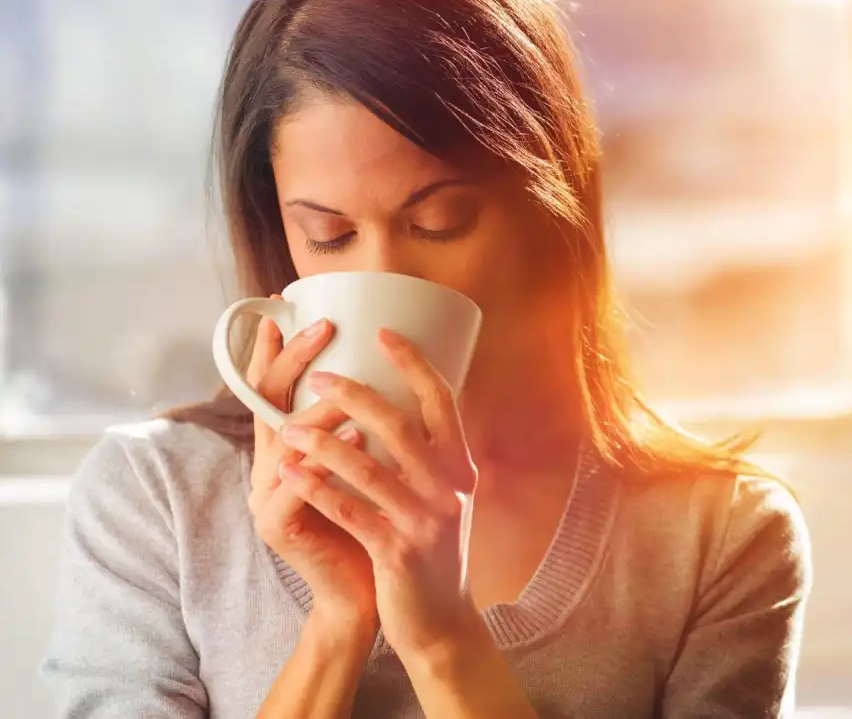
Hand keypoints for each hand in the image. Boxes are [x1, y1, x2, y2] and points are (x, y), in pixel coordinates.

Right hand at [246, 301, 377, 633]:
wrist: (367, 593)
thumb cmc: (373, 522)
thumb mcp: (368, 465)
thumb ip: (364, 426)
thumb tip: (393, 371)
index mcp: (286, 452)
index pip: (271, 390)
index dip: (273, 351)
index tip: (280, 309)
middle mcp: (268, 469)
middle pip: (267, 402)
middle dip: (292, 360)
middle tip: (322, 327)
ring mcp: (266, 498)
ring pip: (284, 439)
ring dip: (317, 406)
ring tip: (347, 379)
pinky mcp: (279, 527)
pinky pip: (300, 485)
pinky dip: (327, 457)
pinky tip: (356, 436)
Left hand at [276, 328, 479, 662]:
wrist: (441, 623)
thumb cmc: (432, 553)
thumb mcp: (443, 498)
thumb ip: (428, 457)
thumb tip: (396, 404)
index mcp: (460, 466)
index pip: (442, 400)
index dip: (413, 363)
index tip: (382, 332)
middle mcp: (449, 487)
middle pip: (400, 424)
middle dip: (354, 394)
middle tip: (319, 374)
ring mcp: (425, 520)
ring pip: (368, 466)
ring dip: (322, 441)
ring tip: (287, 426)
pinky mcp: (398, 552)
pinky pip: (350, 511)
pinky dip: (316, 488)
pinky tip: (287, 471)